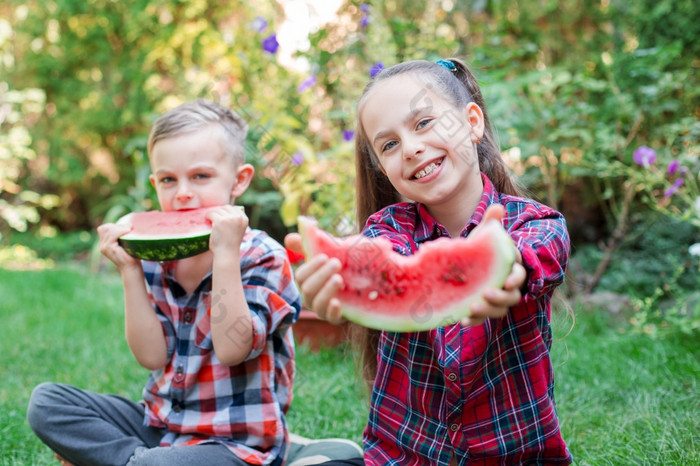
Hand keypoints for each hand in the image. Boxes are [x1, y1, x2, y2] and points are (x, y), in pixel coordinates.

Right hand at [97, 222, 139, 270]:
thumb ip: (121, 236)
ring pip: (108, 230)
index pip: (103, 228)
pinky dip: (121, 231)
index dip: (113, 225)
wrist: (131, 268)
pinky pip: (113, 235)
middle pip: (104, 228)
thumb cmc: (131, 256)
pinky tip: (128, 231)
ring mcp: (104, 247)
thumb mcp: (124, 244)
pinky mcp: (109, 248)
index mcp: (104, 243)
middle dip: (117, 225)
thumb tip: (128, 223)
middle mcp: (102, 245)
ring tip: (130, 229)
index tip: (126, 227)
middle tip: (129, 227)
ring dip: (120, 227)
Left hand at [206, 205, 247, 254]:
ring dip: (213, 214)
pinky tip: (207, 220)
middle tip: (214, 218)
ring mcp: (229, 219)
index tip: (222, 217)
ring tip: (210, 220)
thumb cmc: (230, 244)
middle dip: (220, 212)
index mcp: (244, 219)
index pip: (234, 209)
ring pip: (218, 210)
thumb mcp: (237, 230)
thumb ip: (235, 221)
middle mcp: (238, 217)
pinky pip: (210, 213)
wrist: (227, 254)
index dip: (226, 212)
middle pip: (226, 207)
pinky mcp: (219, 221)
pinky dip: (207, 216)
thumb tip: (223, 210)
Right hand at [284, 233, 344, 323]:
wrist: (363, 284)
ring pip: (317, 304)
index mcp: (307, 281)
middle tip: (337, 263)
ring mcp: (322, 309)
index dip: (311, 267)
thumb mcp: (327, 253)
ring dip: (326, 291)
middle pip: (308, 289)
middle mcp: (311, 297)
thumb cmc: (340, 267)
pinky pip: (329, 318)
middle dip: (321, 276)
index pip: (301, 276)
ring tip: (339, 279)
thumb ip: (310, 244)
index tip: (324, 256)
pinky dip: (332, 311)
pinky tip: (337, 302)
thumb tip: (291, 237)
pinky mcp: (335, 318)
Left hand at [461, 204, 524, 325]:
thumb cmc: (480, 249)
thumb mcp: (483, 236)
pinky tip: (461, 321)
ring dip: (487, 311)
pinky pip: (481, 319)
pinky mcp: (483, 310)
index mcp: (510, 268)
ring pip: (498, 310)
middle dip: (501, 297)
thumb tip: (497, 206)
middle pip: (511, 296)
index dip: (515, 278)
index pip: (519, 274)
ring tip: (472, 309)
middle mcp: (507, 287)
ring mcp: (496, 301)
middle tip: (487, 294)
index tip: (507, 281)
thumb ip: (491, 224)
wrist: (466, 266)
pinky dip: (473, 321)